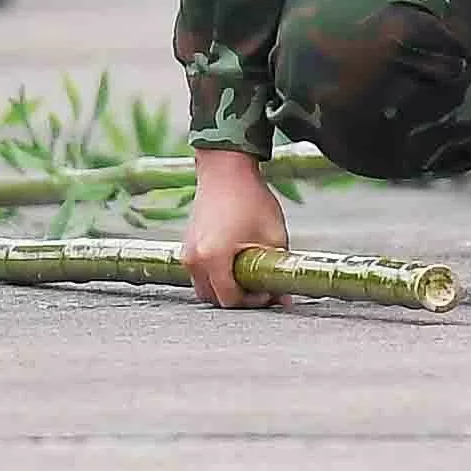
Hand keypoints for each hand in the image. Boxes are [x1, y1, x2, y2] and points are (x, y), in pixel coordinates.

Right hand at [178, 150, 286, 309]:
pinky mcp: (187, 245)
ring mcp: (187, 252)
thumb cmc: (250, 198)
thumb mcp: (273, 234)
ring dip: (225, 287)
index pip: (230, 299)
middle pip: (214, 298)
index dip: (252, 300)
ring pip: (205, 287)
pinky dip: (215, 274)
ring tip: (248, 273)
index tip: (267, 290)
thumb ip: (277, 268)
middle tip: (260, 286)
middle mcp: (195, 259)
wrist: (225, 169)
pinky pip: (200, 272)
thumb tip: (283, 297)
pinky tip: (235, 262)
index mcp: (214, 258)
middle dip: (239, 297)